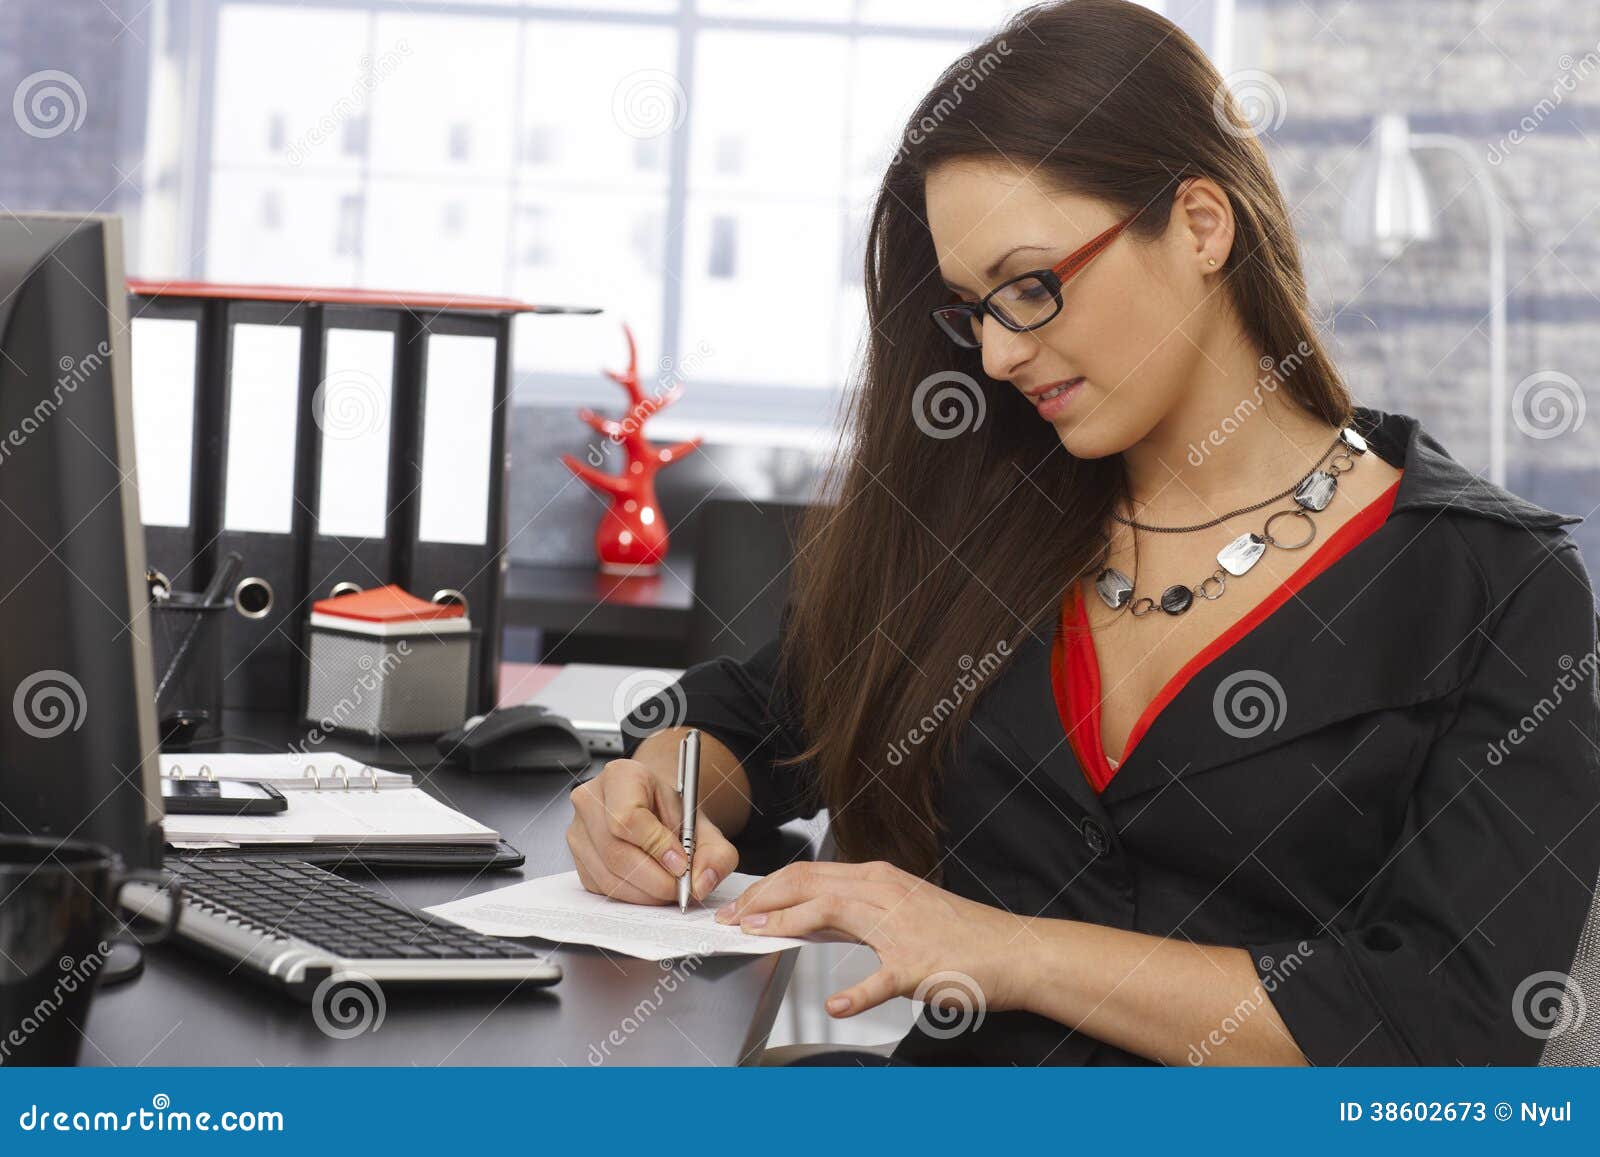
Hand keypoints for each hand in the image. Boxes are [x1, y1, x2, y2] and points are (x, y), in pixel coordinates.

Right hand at [566, 757, 738, 904]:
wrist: (653, 809)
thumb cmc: (671, 811)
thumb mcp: (703, 825)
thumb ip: (715, 853)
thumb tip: (701, 883)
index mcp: (621, 776)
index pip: (628, 817)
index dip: (657, 847)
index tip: (681, 864)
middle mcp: (591, 800)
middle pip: (616, 852)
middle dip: (656, 879)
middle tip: (682, 887)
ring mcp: (578, 830)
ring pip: (609, 876)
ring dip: (646, 893)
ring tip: (670, 886)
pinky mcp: (577, 858)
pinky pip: (603, 888)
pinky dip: (632, 896)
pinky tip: (650, 886)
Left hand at [714, 860, 1032, 1018]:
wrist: (1011, 950)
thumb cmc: (958, 933)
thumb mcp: (899, 910)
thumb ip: (853, 913)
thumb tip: (806, 915)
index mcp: (879, 879)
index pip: (809, 872)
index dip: (767, 887)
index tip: (740, 904)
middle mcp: (885, 893)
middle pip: (809, 883)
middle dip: (762, 898)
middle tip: (732, 917)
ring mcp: (900, 927)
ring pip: (831, 912)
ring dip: (786, 922)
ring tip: (756, 934)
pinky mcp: (917, 965)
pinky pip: (880, 979)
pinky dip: (854, 995)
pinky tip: (834, 1006)